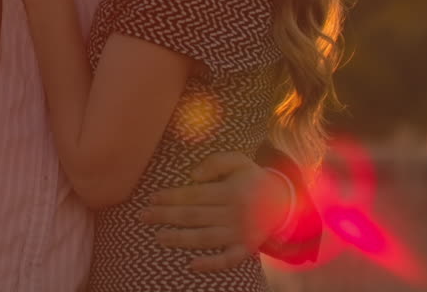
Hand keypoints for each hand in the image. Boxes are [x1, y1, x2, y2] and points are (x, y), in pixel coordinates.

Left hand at [142, 151, 290, 271]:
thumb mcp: (238, 161)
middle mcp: (235, 213)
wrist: (284, 201)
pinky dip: (210, 264)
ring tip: (158, 238)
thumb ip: (215, 162)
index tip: (151, 198)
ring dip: (180, 239)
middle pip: (194, 216)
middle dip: (166, 216)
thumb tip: (192, 176)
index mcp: (231, 191)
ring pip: (205, 239)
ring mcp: (240, 233)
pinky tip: (191, 265)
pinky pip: (228, 260)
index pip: (194, 195)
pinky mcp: (246, 249)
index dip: (171, 197)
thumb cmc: (251, 179)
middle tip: (142, 216)